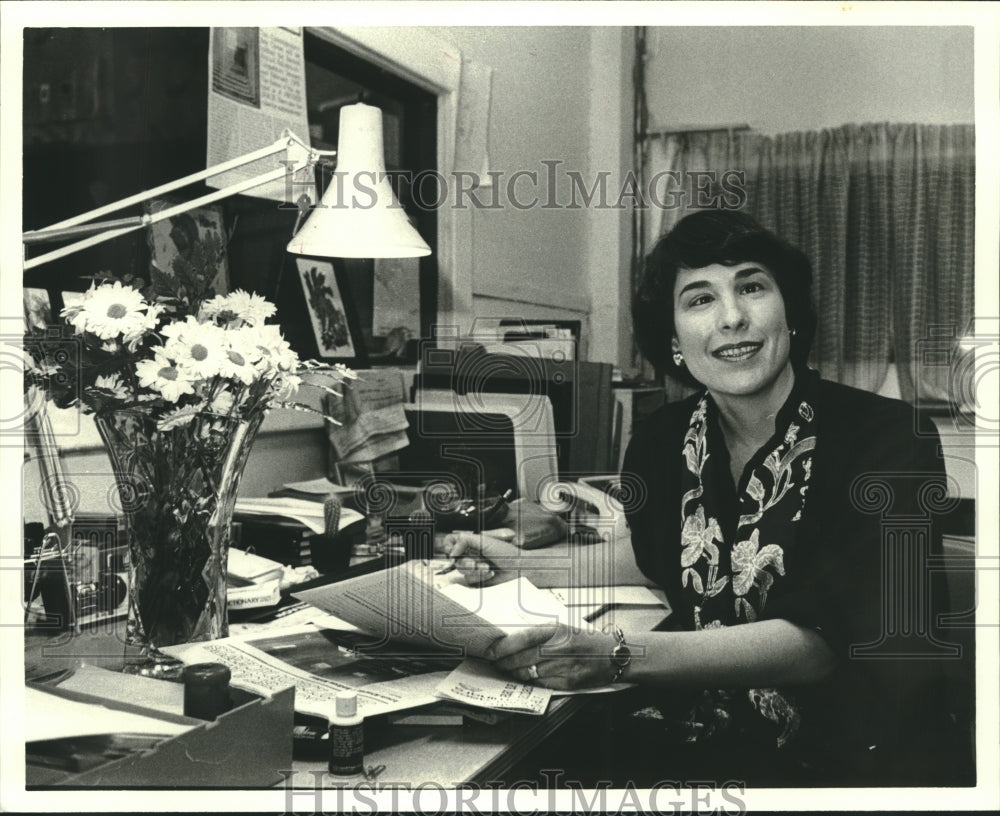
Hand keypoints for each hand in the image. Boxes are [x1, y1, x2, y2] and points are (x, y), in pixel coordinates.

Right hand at [441, 530, 521, 585]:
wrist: (518, 568)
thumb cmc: (506, 552)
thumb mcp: (484, 541)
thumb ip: (465, 540)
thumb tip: (452, 550)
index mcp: (472, 542)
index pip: (452, 541)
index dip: (449, 546)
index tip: (452, 552)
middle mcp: (471, 553)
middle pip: (455, 558)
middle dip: (466, 562)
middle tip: (475, 564)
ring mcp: (474, 566)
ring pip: (462, 570)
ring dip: (475, 570)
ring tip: (487, 568)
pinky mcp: (477, 578)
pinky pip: (469, 579)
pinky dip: (480, 576)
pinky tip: (490, 573)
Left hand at [486, 623, 618, 690]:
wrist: (614, 655)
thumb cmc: (586, 639)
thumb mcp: (564, 626)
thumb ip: (539, 629)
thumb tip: (512, 632)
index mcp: (557, 629)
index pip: (523, 638)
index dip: (503, 646)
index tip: (490, 651)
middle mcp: (560, 648)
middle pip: (522, 657)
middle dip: (504, 662)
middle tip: (494, 663)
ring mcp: (565, 667)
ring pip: (529, 673)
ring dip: (514, 673)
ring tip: (507, 671)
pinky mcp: (569, 683)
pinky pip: (542, 684)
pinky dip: (531, 682)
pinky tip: (525, 678)